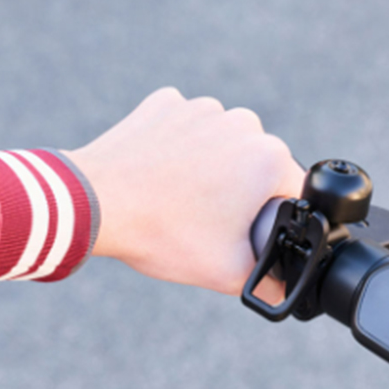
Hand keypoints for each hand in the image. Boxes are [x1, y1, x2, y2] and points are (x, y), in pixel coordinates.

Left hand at [64, 88, 303, 294]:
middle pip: (258, 166)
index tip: (245, 235)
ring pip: (222, 145)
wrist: (94, 203)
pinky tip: (159, 175)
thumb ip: (267, 280)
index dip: (274, 220)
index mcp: (268, 157)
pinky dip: (178, 149)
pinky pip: (185, 129)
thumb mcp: (226, 272)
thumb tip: (281, 286)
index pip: (293, 192)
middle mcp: (242, 122)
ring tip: (179, 200)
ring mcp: (200, 107)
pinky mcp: (166, 103)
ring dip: (211, 168)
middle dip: (242, 193)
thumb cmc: (162, 233)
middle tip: (208, 223)